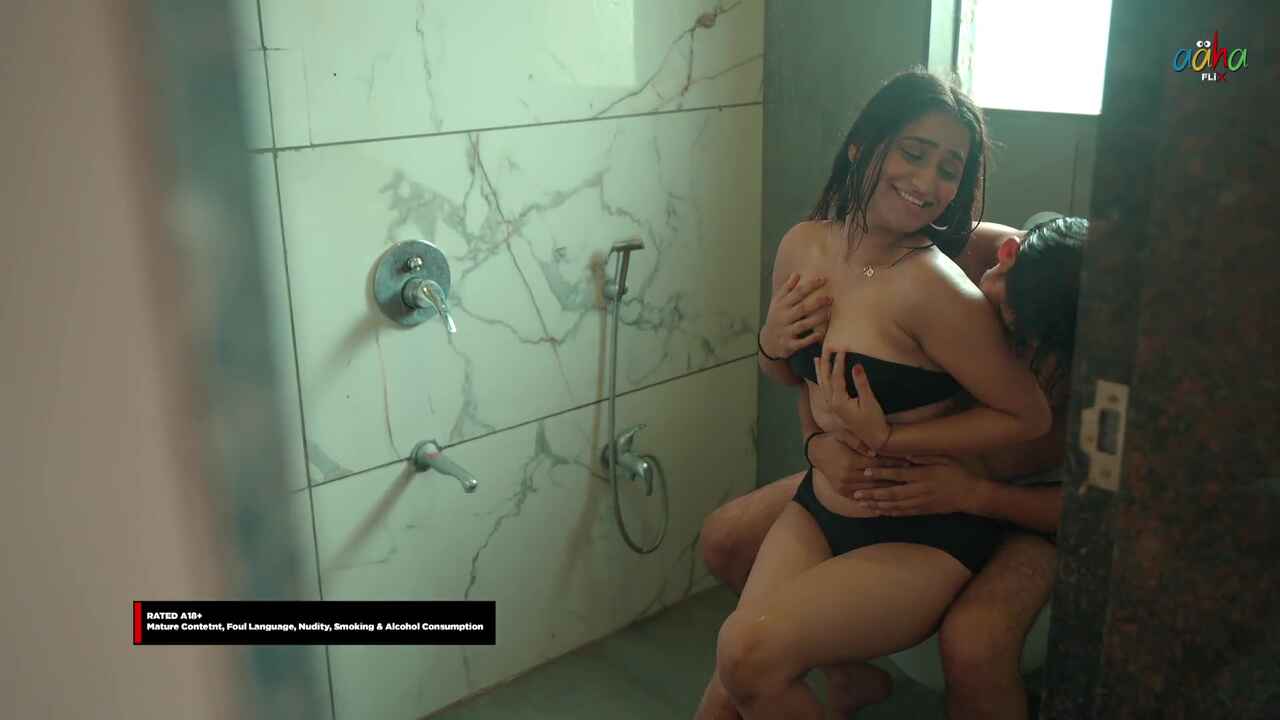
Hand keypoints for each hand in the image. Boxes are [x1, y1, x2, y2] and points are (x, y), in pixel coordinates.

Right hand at [759, 273, 830, 358]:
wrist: (767, 342)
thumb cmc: (776, 318)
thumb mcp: (777, 303)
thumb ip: (787, 289)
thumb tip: (796, 274)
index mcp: (781, 305)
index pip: (797, 293)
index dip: (810, 285)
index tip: (823, 279)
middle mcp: (783, 318)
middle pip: (802, 308)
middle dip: (817, 302)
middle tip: (830, 298)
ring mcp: (785, 332)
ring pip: (803, 325)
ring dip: (817, 319)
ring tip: (830, 313)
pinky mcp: (789, 345)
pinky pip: (801, 342)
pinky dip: (811, 338)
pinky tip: (821, 334)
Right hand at [809, 433, 909, 498]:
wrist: (816, 452)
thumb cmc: (834, 440)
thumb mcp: (844, 434)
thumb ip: (859, 441)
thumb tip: (874, 451)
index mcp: (851, 461)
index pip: (878, 463)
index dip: (894, 463)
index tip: (908, 462)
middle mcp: (848, 476)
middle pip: (877, 479)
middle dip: (895, 478)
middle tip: (912, 478)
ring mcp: (845, 486)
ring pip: (871, 490)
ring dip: (888, 490)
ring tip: (904, 488)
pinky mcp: (842, 492)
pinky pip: (861, 498)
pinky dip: (874, 498)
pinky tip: (888, 499)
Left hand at [815, 351, 889, 454]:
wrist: (875, 438)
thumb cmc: (874, 420)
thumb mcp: (869, 401)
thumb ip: (861, 383)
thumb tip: (856, 365)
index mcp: (839, 402)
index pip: (836, 377)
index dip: (839, 362)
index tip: (842, 349)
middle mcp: (832, 404)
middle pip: (825, 380)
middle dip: (825, 363)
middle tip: (826, 348)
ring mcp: (833, 407)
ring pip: (823, 386)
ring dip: (820, 371)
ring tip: (817, 359)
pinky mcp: (836, 409)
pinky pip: (825, 391)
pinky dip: (823, 381)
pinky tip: (823, 376)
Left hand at [852, 455, 990, 515]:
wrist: (970, 495)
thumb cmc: (956, 472)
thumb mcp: (943, 458)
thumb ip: (924, 456)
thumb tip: (904, 453)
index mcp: (924, 475)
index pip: (898, 475)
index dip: (881, 474)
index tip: (866, 472)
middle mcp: (921, 490)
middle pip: (893, 493)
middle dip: (873, 494)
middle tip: (856, 494)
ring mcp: (922, 502)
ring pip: (896, 506)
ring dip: (877, 505)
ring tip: (861, 504)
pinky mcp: (923, 511)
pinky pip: (904, 513)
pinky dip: (890, 512)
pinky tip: (878, 511)